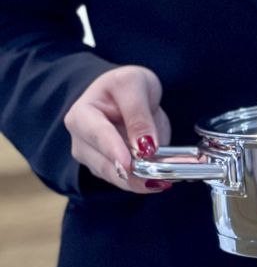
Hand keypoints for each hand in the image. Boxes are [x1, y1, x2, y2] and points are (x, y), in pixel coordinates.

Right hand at [64, 66, 171, 193]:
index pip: (97, 135)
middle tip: (158, 178)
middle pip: (106, 164)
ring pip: (119, 179)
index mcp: (82, 115)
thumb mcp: (135, 84)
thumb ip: (138, 113)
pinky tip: (162, 179)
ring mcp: (95, 159)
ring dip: (142, 181)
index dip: (113, 151)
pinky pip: (130, 181)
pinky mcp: (111, 171)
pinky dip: (147, 181)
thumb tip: (145, 147)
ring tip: (165, 179)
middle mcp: (82, 141)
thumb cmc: (126, 86)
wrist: (127, 95)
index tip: (128, 164)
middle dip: (133, 173)